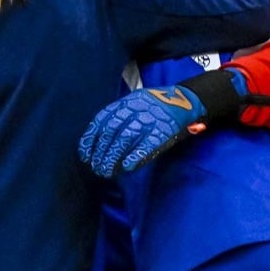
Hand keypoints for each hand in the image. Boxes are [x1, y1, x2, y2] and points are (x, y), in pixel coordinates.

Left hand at [78, 84, 209, 176]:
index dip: (91, 138)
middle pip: (112, 130)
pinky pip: (147, 144)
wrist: (185, 100)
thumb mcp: (134, 104)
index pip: (102, 120)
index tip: (84, 155)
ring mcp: (149, 119)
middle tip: (95, 167)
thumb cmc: (155, 107)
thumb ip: (118, 118)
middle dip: (101, 150)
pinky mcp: (163, 130)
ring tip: (106, 171)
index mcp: (126, 102)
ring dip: (113, 156)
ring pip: (126, 138)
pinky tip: (127, 167)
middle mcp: (135, 108)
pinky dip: (136, 156)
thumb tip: (97, 143)